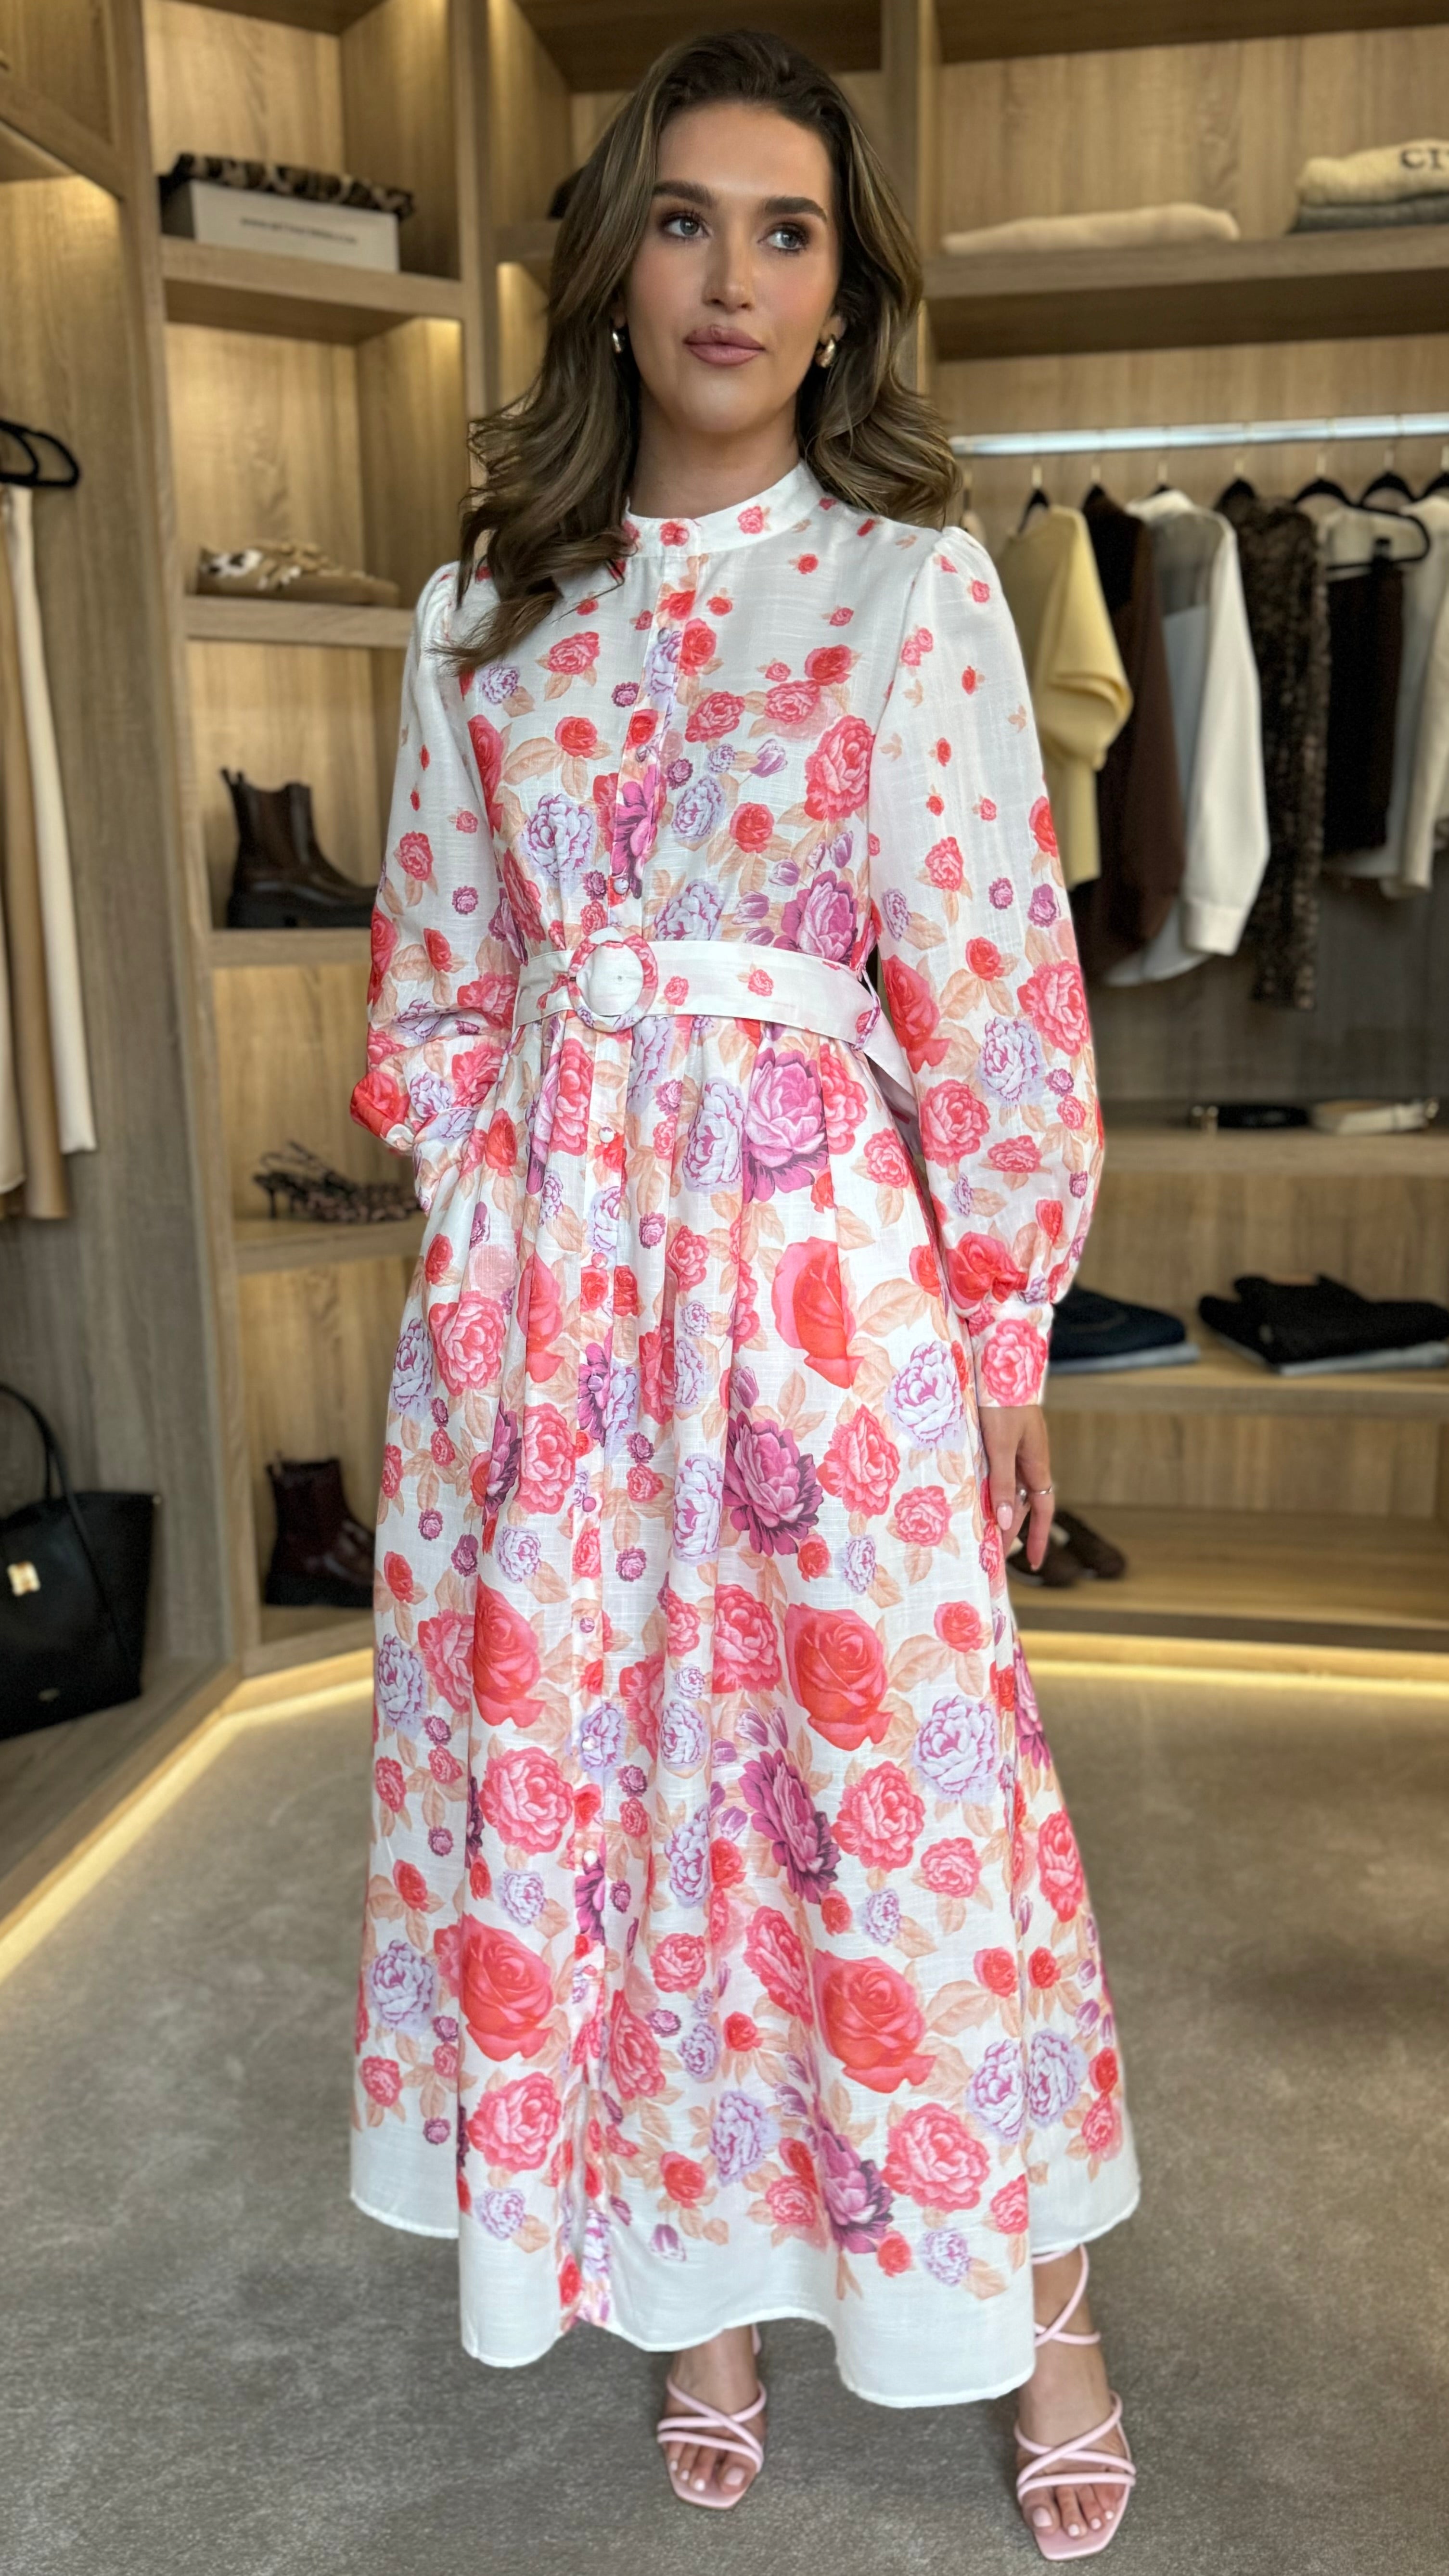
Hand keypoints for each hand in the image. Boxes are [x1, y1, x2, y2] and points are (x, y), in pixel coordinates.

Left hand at [979, 1404, 1053, 1570]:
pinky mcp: (1001, 1439)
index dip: (1037, 1537)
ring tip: (978, 1532)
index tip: (1032, 1563)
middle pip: (1021, 1503)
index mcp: (1037, 1464)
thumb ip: (1002, 1482)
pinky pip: (998, 1472)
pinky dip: (988, 1488)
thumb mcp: (1000, 1446)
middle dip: (1009, 1528)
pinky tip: (973, 1497)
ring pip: (1008, 1488)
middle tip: (991, 1554)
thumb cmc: (1003, 1403)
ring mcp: (1016, 1450)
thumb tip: (1005, 1521)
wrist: (1000, 1364)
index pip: (1042, 1510)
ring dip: (996, 1509)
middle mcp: (1029, 1460)